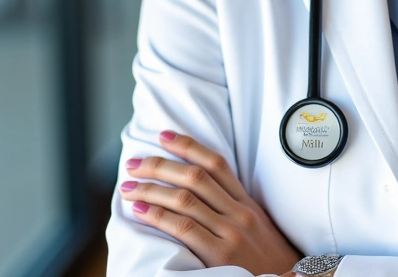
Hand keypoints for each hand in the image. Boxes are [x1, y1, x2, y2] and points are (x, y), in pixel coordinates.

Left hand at [121, 130, 301, 274]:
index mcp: (248, 204)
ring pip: (184, 199)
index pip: (216, 164)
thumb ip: (234, 210)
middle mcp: (239, 213)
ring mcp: (230, 233)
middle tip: (134, 164)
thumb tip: (201, 194)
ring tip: (129, 187)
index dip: (188, 146)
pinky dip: (157, 216)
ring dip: (150, 189)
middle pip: (195, 176)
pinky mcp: (220, 255)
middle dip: (159, 166)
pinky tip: (140, 210)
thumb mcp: (258, 228)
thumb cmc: (268, 262)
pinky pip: (184, 228)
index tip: (164, 136)